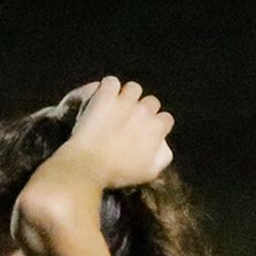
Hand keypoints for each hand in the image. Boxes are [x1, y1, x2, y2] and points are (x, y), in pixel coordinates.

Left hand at [53, 77, 174, 189]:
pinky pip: (111, 82)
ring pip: (133, 88)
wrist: (90, 165)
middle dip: (144, 110)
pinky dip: (107, 88)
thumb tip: (164, 145)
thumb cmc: (119, 173)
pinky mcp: (105, 96)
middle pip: (151, 102)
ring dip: (127, 96)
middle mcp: (144, 110)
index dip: (157, 125)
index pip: (166, 119)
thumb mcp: (149, 173)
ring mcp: (125, 101)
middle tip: (130, 121)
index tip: (147, 132)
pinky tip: (102, 97)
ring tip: (117, 106)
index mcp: (157, 128)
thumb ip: (162, 156)